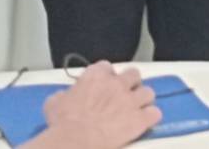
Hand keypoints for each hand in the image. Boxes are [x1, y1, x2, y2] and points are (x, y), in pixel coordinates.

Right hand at [37, 62, 159, 148]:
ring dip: (142, 100)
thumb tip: (64, 96)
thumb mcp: (54, 102)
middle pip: (133, 74)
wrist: (75, 142)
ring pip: (148, 92)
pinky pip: (155, 113)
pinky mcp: (140, 119)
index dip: (106, 77)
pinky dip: (151, 117)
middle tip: (123, 96)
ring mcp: (131, 100)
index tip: (102, 86)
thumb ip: (64, 94)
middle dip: (130, 83)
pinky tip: (144, 123)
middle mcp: (117, 83)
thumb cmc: (61, 122)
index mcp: (96, 75)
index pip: (106, 67)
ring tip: (137, 110)